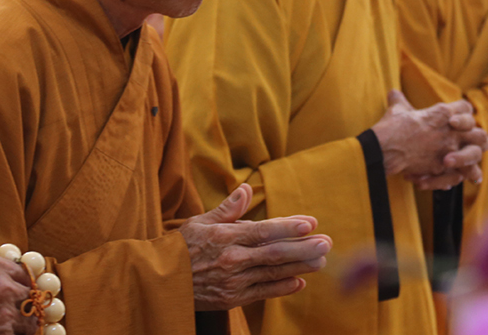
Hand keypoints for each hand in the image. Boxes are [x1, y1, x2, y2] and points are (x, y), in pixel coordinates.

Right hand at [0, 230, 36, 333]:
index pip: (21, 272)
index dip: (17, 281)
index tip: (13, 288)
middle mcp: (3, 288)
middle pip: (29, 296)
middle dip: (22, 303)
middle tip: (15, 311)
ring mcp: (3, 316)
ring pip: (28, 322)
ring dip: (21, 324)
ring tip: (9, 327)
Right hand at [180, 184, 331, 310]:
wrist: (160, 282)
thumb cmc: (181, 247)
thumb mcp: (200, 222)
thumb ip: (227, 208)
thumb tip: (245, 188)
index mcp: (225, 237)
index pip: (263, 231)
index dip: (289, 227)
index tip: (310, 223)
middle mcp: (232, 260)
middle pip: (274, 253)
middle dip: (303, 248)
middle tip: (326, 243)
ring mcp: (233, 281)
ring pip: (273, 273)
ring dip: (299, 267)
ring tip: (321, 260)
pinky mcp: (232, 299)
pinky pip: (262, 292)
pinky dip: (282, 288)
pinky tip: (299, 282)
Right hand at [370, 91, 487, 186]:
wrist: (385, 148)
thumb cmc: (391, 126)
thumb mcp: (397, 109)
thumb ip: (400, 101)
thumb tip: (393, 92)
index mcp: (442, 113)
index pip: (465, 107)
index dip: (463, 113)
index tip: (456, 120)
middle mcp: (451, 131)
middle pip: (479, 133)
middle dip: (477, 138)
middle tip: (469, 143)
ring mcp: (449, 150)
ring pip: (476, 154)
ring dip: (472, 161)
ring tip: (470, 169)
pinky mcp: (442, 167)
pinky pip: (459, 174)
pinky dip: (457, 178)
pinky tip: (454, 179)